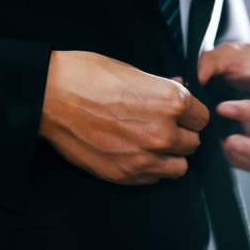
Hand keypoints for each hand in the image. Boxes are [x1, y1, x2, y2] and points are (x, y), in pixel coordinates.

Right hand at [40, 51, 209, 184]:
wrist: (48, 96)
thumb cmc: (86, 76)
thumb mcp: (132, 70)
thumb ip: (162, 87)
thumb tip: (178, 87)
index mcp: (171, 101)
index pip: (201, 117)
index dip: (189, 114)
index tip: (179, 113)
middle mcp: (163, 132)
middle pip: (193, 143)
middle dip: (181, 134)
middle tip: (162, 126)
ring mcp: (144, 158)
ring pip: (178, 166)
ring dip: (169, 156)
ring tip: (151, 144)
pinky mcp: (123, 174)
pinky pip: (152, 179)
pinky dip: (148, 169)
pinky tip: (133, 153)